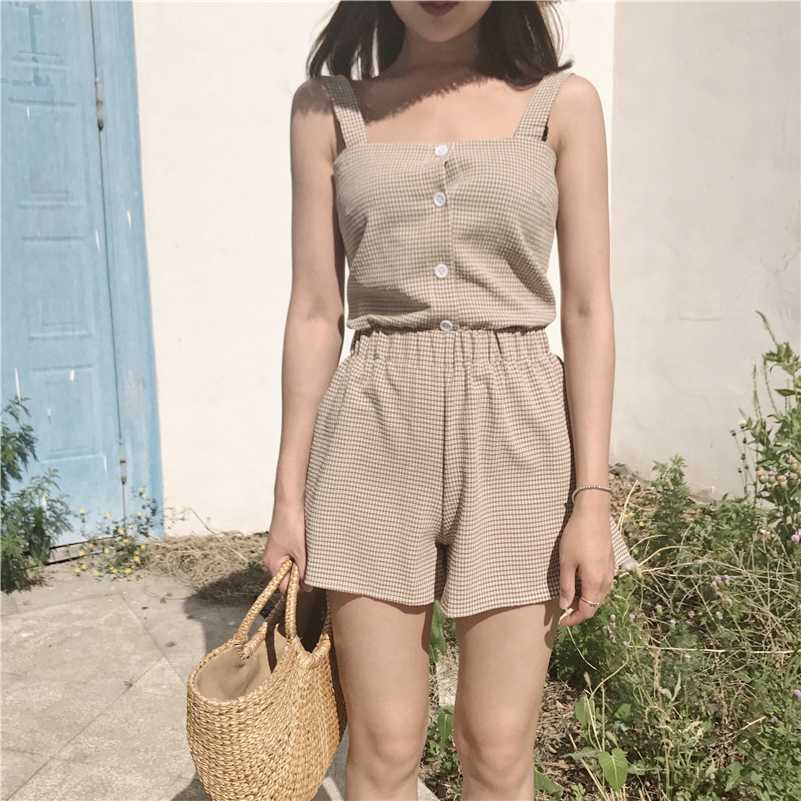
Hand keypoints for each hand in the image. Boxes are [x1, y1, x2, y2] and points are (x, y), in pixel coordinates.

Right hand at [262, 501, 311, 594]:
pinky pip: (292, 554)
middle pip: (287, 576)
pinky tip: (308, 548)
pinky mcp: (283, 542)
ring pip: (291, 564)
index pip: (283, 586)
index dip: (297, 587)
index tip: (311, 585)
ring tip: (311, 555)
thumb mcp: (300, 552)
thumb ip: (304, 571)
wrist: (290, 502)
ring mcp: (277, 549)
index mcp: (272, 563)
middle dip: (301, 574)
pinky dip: (301, 554)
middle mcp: (272, 558)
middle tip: (314, 568)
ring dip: (302, 563)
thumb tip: (307, 587)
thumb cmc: (291, 525)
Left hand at [558, 494, 614, 626]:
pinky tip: (579, 579)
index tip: (560, 621)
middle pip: (594, 606)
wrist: (594, 514)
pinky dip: (591, 589)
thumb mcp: (566, 562)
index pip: (587, 612)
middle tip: (561, 604)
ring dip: (585, 599)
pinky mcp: (610, 563)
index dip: (573, 619)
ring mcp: (611, 572)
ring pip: (599, 596)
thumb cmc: (576, 537)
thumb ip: (567, 586)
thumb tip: (565, 606)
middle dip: (578, 610)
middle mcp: (607, 581)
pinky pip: (602, 585)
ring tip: (568, 592)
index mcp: (595, 583)